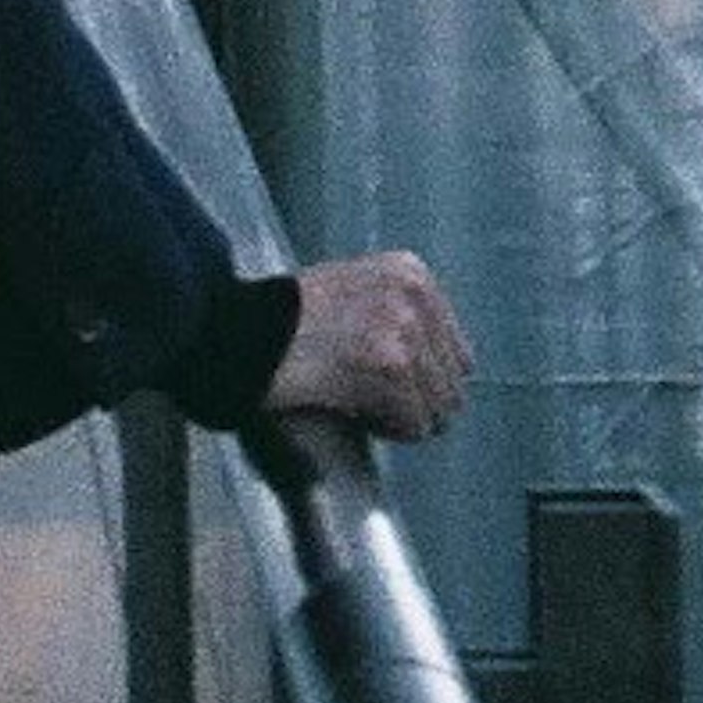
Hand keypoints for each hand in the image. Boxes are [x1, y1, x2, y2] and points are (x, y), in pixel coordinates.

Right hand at [265, 251, 472, 442]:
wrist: (244, 332)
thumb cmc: (288, 321)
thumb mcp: (354, 291)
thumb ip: (399, 315)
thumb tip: (440, 370)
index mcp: (410, 272)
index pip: (458, 352)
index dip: (424, 380)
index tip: (387, 384)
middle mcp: (414, 294)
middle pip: (454, 384)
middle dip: (416, 402)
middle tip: (372, 400)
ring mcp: (405, 329)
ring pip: (439, 409)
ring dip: (402, 418)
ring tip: (361, 404)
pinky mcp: (391, 366)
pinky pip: (414, 425)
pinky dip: (387, 430)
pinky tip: (355, 411)